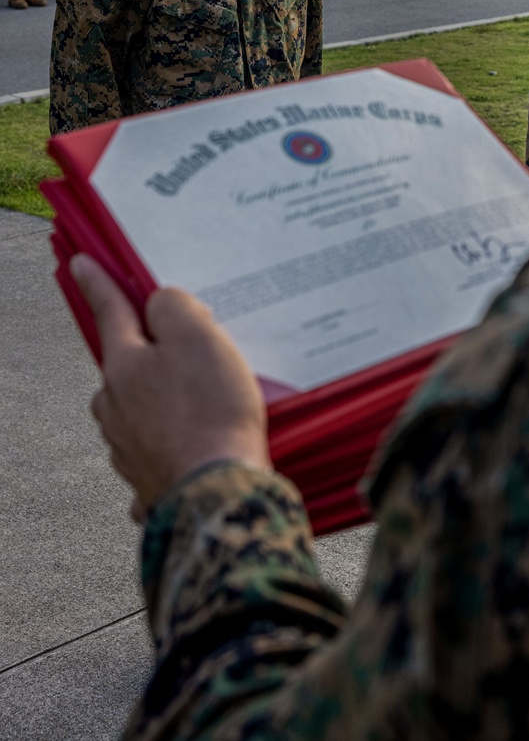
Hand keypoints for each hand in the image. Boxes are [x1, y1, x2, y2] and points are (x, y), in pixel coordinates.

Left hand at [71, 255, 269, 520]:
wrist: (219, 493)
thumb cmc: (211, 411)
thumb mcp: (198, 335)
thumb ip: (173, 306)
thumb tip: (161, 306)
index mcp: (122, 368)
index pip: (109, 312)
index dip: (99, 283)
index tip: (80, 264)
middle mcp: (115, 409)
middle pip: (128, 366)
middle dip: (151, 354)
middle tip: (191, 349)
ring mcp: (128, 450)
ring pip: (142, 410)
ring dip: (166, 402)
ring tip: (209, 401)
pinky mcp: (150, 483)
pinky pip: (161, 451)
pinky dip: (177, 444)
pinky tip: (201, 445)